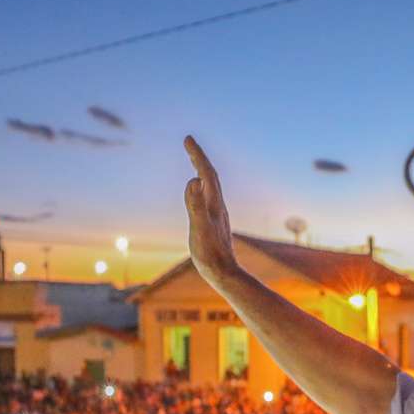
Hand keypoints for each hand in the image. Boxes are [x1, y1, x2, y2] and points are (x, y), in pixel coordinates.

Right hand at [183, 136, 239, 284]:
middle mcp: (217, 206)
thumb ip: (195, 205)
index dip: (197, 155)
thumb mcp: (199, 229)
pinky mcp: (214, 223)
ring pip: (210, 186)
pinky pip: (207, 197)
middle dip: (199, 157)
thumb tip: (193, 180)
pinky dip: (201, 186)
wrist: (225, 274)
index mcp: (213, 204)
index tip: (188, 139)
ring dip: (201, 170)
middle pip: (209, 176)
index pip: (205, 173)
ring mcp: (216, 214)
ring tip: (194, 160)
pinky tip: (198, 191)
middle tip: (188, 142)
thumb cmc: (210, 255)